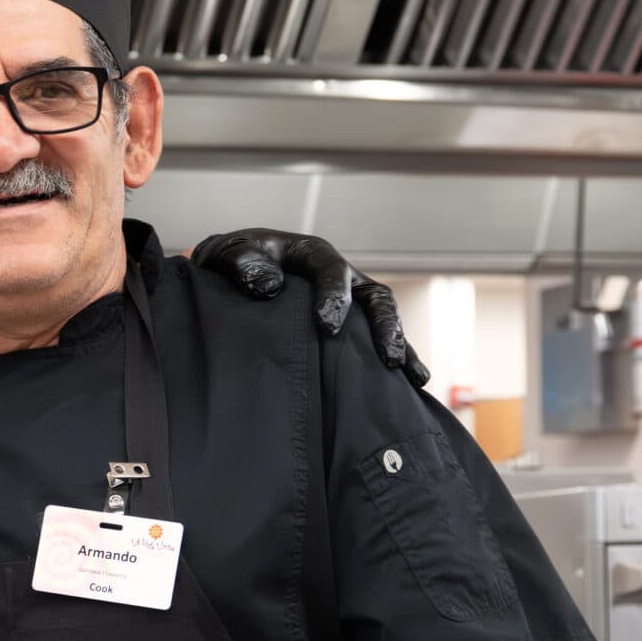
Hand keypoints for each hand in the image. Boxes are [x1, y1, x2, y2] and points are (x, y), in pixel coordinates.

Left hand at [190, 229, 427, 387]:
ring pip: (382, 319)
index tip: (327, 326)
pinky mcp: (347, 326)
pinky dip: (394, 358)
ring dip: (400, 345)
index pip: (332, 270)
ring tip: (413, 377)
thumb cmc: (231, 263)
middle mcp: (339, 276)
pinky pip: (373, 340)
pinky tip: (409, 385)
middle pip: (374, 296)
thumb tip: (269, 286)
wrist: (229, 274)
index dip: (334, 296)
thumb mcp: (228, 255)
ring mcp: (347, 302)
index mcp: (312, 255)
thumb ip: (244, 264)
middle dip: (384, 327)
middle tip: (388, 359)